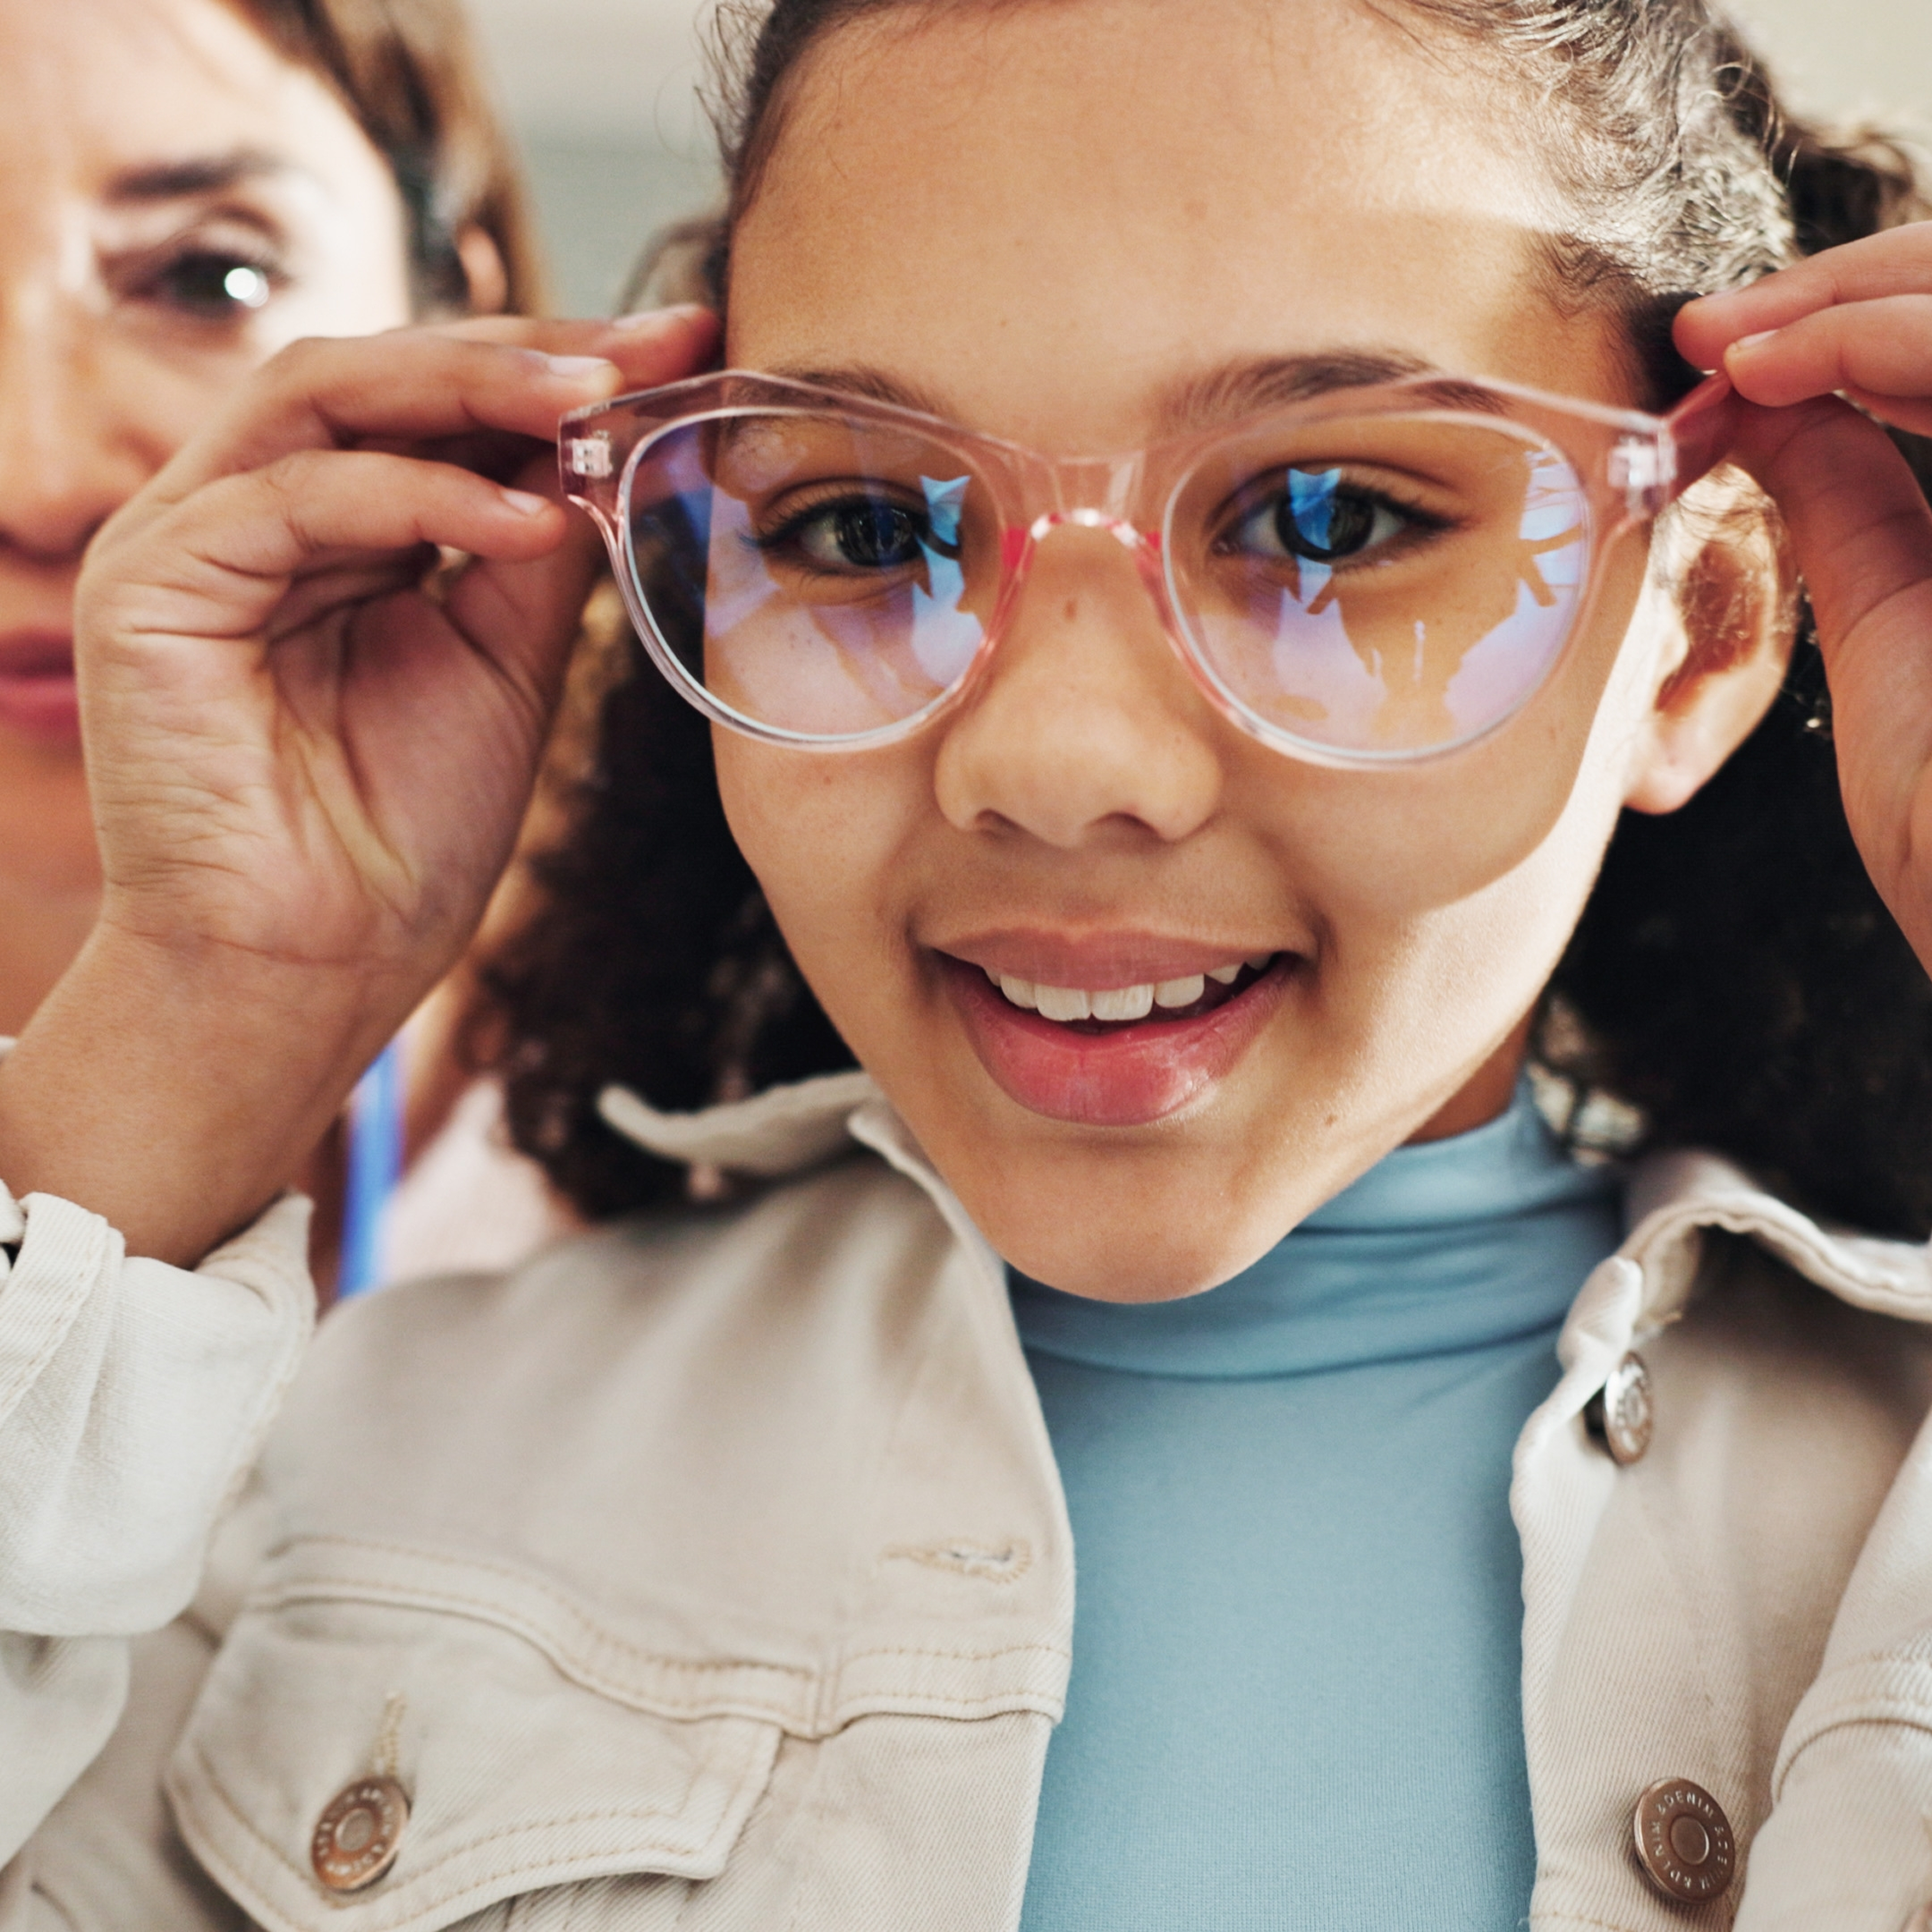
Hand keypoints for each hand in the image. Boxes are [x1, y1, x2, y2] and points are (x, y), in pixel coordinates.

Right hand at [0, 308, 714, 1261]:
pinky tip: (526, 522)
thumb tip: (608, 444)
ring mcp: (189, 538)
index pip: (436, 406)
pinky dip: (415, 497)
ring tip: (594, 401)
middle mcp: (251, 514)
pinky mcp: (150, 583)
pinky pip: (292, 497)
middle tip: (650, 347)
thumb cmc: (404, 838)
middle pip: (380, 372)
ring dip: (471, 387)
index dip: (555, 370)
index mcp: (334, 532)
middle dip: (524, 353)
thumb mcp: (504, 666)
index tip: (680, 350)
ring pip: (324, 398)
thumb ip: (537, 551)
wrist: (317, 971)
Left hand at [1677, 225, 1931, 977]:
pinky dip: (1903, 336)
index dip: (1859, 312)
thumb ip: (1853, 500)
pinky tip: (1796, 364)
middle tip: (1719, 324)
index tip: (1719, 344)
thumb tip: (1770, 398)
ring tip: (1741, 340)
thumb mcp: (1894, 624)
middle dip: (1861, 281)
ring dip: (1874, 294)